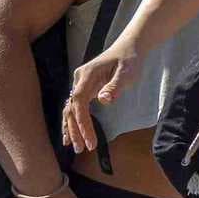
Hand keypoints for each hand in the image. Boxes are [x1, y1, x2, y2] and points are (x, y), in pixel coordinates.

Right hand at [59, 45, 141, 159]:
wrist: (128, 48)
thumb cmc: (128, 60)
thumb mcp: (126, 73)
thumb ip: (114, 86)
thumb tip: (103, 99)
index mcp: (87, 75)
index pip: (79, 102)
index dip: (82, 122)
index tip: (89, 139)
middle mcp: (79, 80)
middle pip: (71, 108)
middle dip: (75, 129)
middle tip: (81, 149)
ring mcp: (80, 84)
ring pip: (71, 109)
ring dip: (72, 128)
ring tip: (75, 147)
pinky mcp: (85, 89)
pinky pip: (75, 107)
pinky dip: (72, 122)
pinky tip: (70, 135)